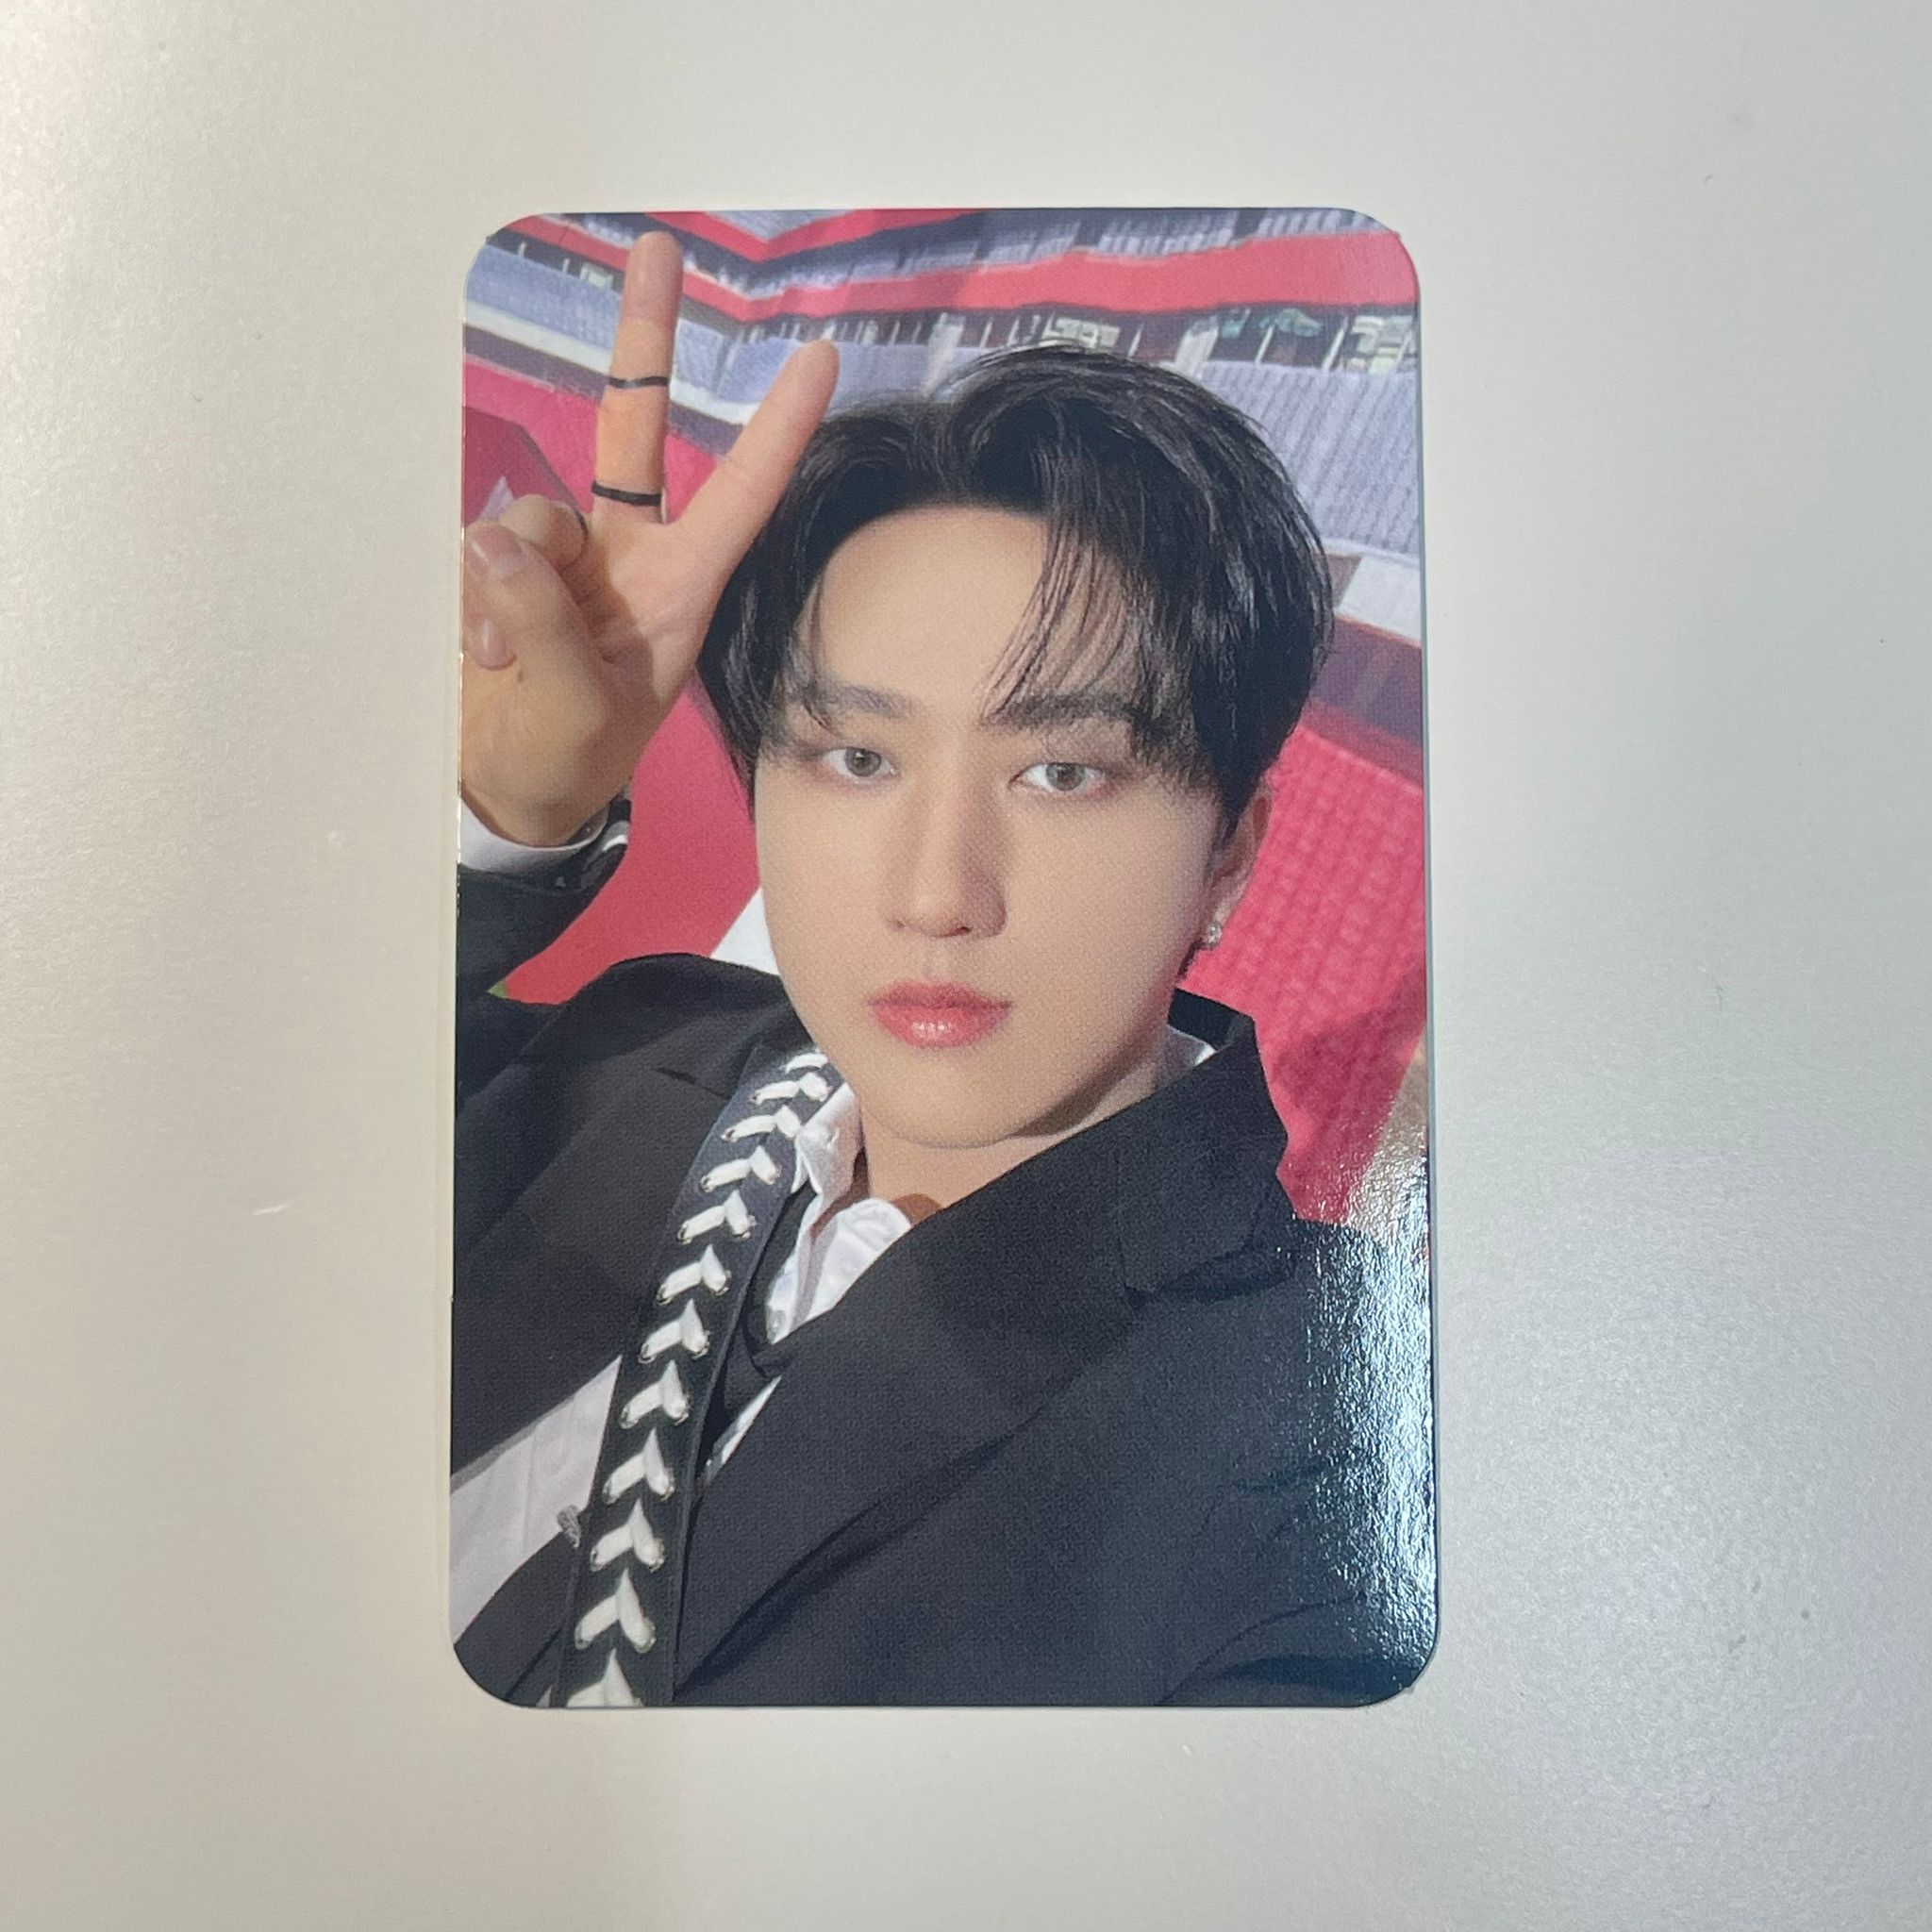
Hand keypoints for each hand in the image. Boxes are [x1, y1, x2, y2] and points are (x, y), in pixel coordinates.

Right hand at [459, 230, 838, 846]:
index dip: (779, 429)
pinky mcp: (504, 563)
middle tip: (660, 251)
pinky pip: (476, 546)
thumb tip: (497, 535)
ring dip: (505, 581)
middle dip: (644, 341)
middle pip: (634, 429)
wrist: (505, 788)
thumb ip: (544, 627)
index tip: (821, 358)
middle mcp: (629, 555)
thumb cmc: (569, 760)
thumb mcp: (575, 710)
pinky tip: (483, 655)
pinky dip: (472, 600)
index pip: (739, 496)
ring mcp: (564, 555)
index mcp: (680, 588)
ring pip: (529, 509)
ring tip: (506, 662)